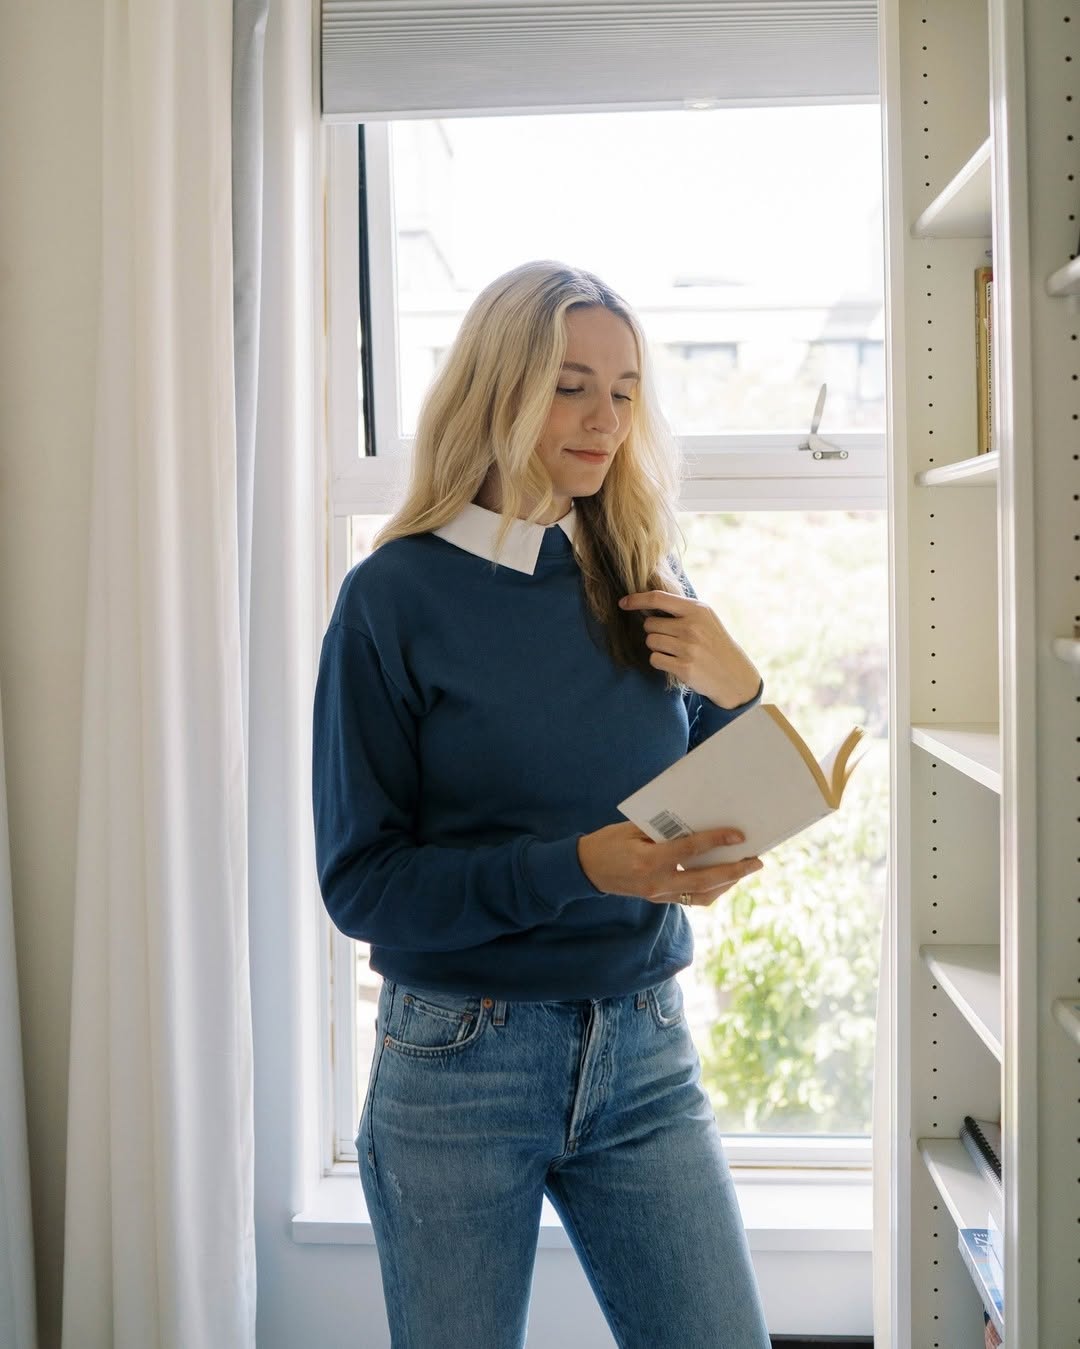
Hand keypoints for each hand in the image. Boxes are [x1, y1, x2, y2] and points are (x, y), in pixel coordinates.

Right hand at [577, 822, 763, 906]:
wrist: (586, 870)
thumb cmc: (608, 842)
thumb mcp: (632, 828)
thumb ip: (662, 829)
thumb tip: (697, 823)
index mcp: (647, 860)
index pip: (689, 850)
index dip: (716, 841)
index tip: (739, 835)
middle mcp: (656, 882)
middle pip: (704, 881)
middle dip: (734, 872)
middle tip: (757, 861)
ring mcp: (658, 895)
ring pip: (702, 896)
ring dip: (727, 884)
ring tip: (745, 869)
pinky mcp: (659, 900)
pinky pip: (692, 899)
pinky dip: (711, 889)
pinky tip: (723, 878)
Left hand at [619, 590, 759, 708]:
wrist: (733, 674)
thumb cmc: (714, 643)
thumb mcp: (705, 618)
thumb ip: (680, 609)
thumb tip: (645, 603)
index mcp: (696, 609)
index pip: (657, 598)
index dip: (636, 599)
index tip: (622, 603)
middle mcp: (691, 626)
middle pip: (650, 624)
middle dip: (654, 632)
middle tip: (672, 639)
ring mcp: (688, 647)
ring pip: (650, 642)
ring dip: (657, 647)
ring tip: (675, 651)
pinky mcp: (684, 667)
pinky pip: (654, 659)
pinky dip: (660, 661)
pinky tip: (675, 662)